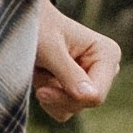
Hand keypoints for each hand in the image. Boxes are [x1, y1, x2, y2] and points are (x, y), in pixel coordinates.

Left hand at [33, 0, 119, 121]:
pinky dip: (47, 98)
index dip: (67, 97)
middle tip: (40, 72)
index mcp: (108, 54)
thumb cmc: (38, 28)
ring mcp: (92, 80)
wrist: (24, 22)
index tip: (41, 89)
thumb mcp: (50, 50)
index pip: (96, 96)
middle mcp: (105, 69)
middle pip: (84, 104)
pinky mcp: (77, 89)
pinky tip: (42, 76)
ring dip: (49, 94)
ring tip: (41, 70)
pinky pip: (63, 110)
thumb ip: (69, 73)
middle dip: (57, 94)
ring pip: (72, 109)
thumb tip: (91, 97)